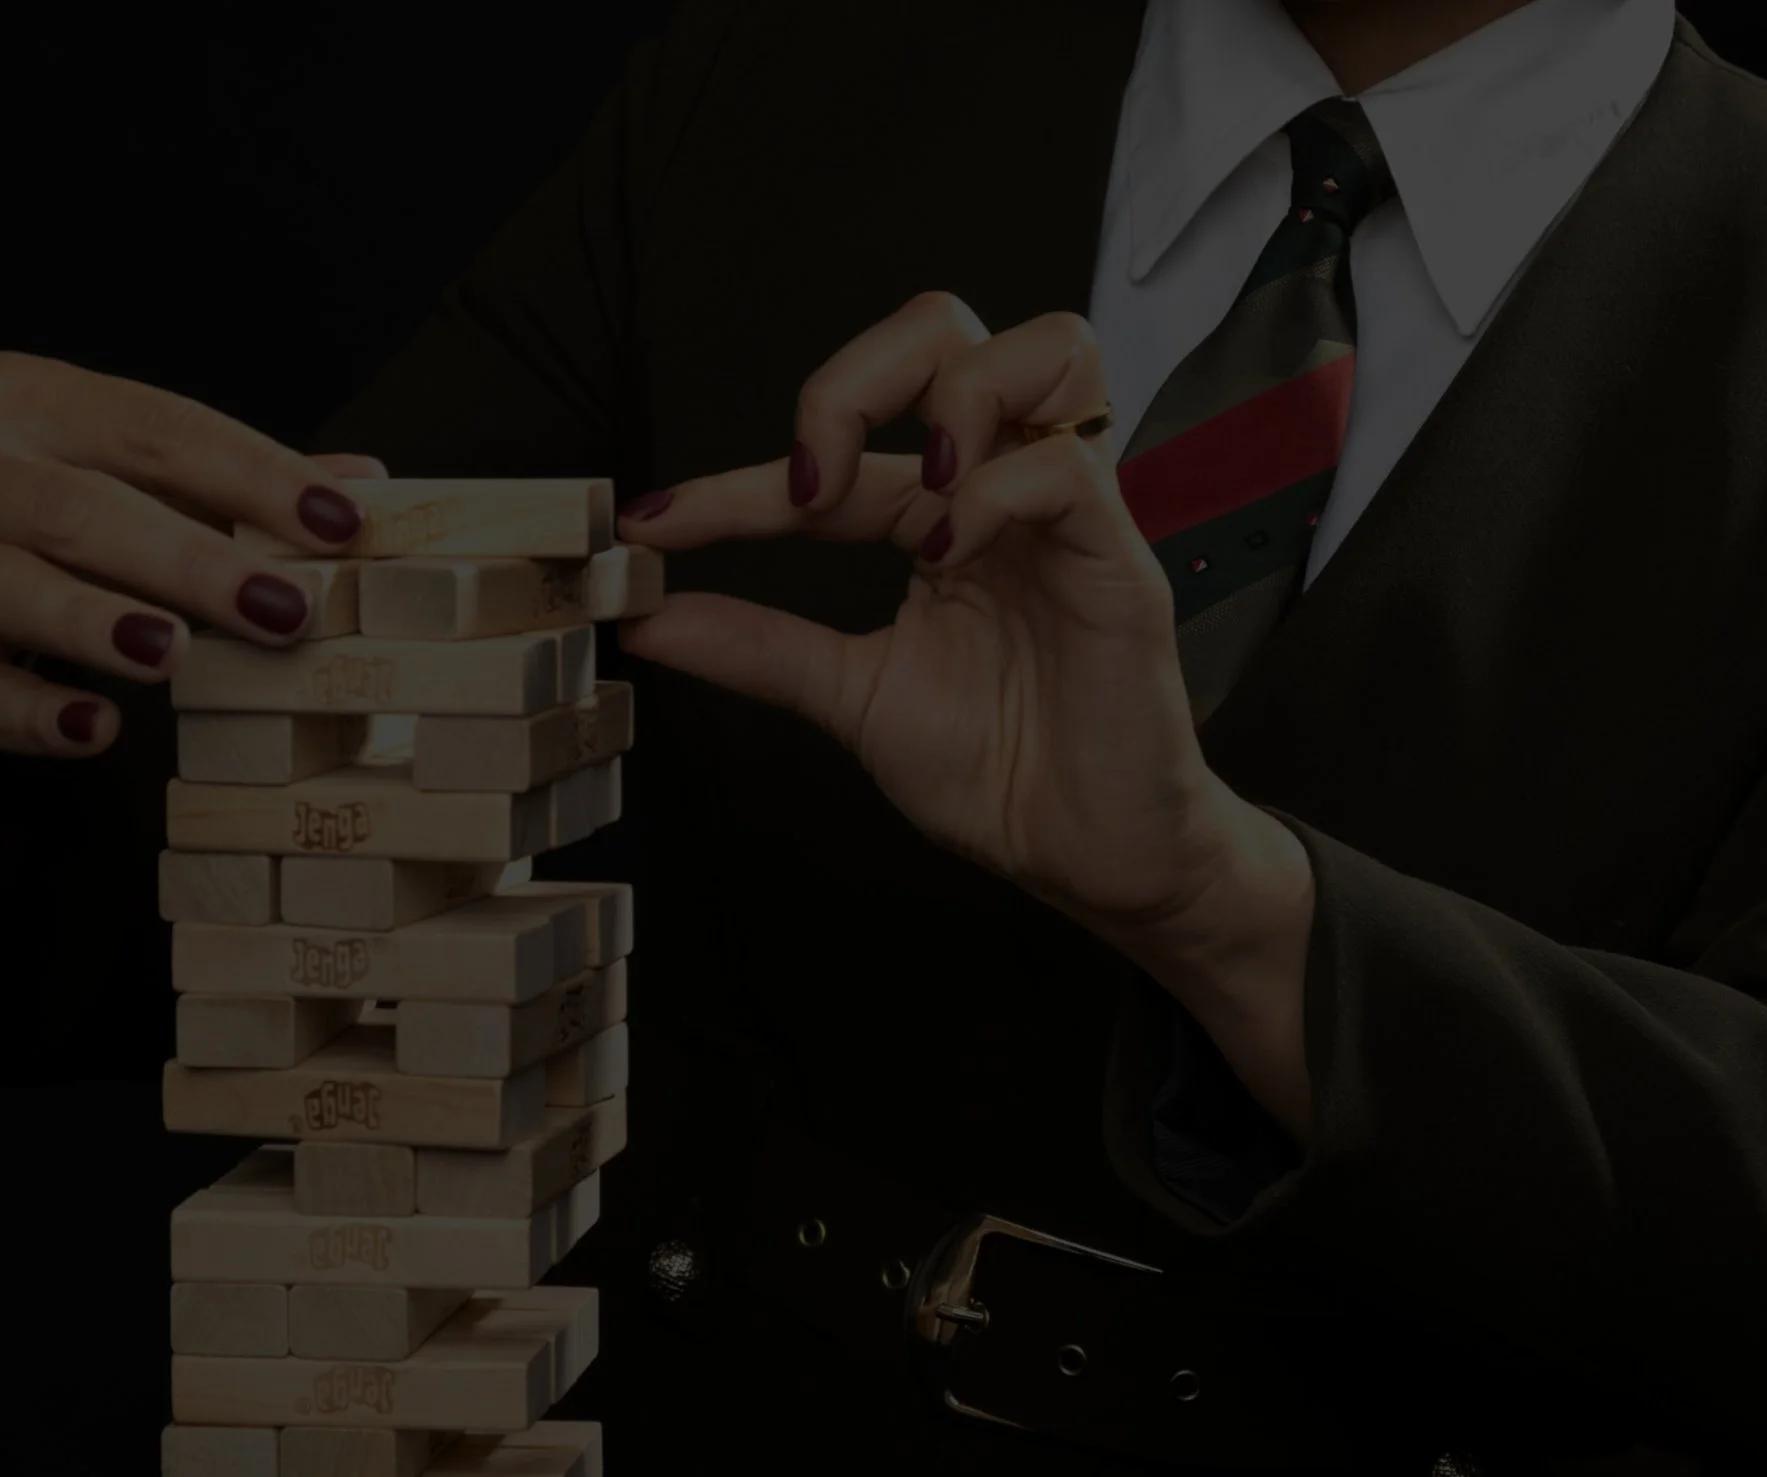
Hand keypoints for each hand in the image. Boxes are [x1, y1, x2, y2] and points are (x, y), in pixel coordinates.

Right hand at [0, 350, 385, 758]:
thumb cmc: (33, 534)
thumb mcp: (122, 486)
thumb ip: (232, 488)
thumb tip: (363, 480)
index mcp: (27, 404)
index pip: (156, 427)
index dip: (254, 473)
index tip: (341, 523)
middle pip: (82, 508)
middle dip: (193, 561)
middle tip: (285, 611)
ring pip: (8, 583)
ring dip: (96, 621)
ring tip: (174, 654)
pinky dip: (32, 711)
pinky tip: (96, 727)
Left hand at [613, 291, 1258, 943]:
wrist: (1086, 857)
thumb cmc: (1003, 772)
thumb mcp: (853, 698)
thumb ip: (759, 648)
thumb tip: (647, 620)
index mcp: (941, 519)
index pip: (836, 450)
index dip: (732, 481)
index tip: (654, 527)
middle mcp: (1005, 494)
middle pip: (947, 328)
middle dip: (853, 379)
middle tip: (810, 486)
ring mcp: (1069, 517)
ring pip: (1045, 349)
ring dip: (952, 398)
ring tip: (910, 498)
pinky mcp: (1119, 559)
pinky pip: (1064, 469)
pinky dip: (990, 496)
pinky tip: (950, 557)